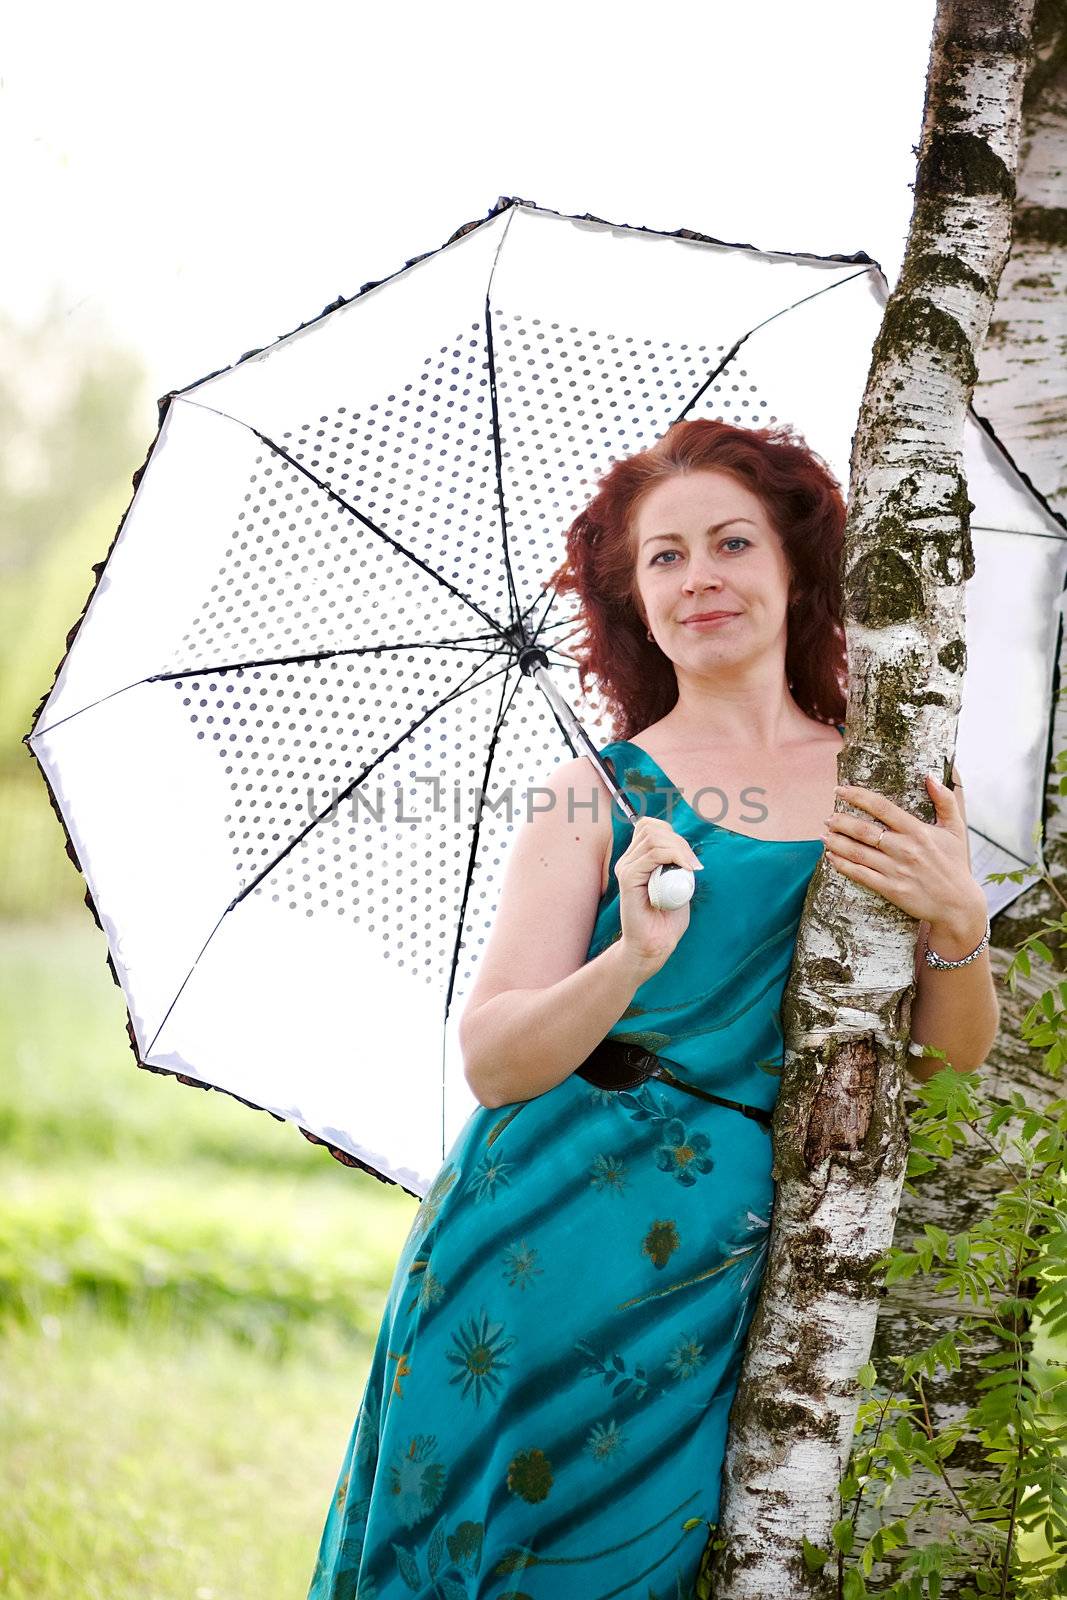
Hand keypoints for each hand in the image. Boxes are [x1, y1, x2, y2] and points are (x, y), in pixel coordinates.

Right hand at [615, 815, 701, 972]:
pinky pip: (653, 854)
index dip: (673, 835)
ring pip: (654, 838)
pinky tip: (685, 870)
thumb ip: (676, 865)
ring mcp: (626, 867)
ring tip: (690, 869)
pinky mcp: (628, 877)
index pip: (650, 827)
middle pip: (653, 828)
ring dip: (680, 850)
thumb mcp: (677, 884)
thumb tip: (684, 846)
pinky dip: (675, 857)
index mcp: (636, 860)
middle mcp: (628, 860)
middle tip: (694, 866)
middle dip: (679, 842)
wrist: (654, 946)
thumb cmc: (667, 920)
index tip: (690, 860)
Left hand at [823, 772, 984, 939]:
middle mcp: (904, 849)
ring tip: (823, 835)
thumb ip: (945, 800)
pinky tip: (830, 857)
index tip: (840, 789)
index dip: (858, 796)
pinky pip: (860, 875)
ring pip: (858, 852)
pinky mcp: (891, 889)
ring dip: (836, 842)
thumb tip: (930, 776)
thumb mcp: (956, 829)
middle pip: (864, 830)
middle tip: (828, 818)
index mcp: (918, 831)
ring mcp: (896, 870)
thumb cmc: (954, 864)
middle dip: (841, 822)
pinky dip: (842, 865)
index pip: (882, 807)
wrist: (958, 904)